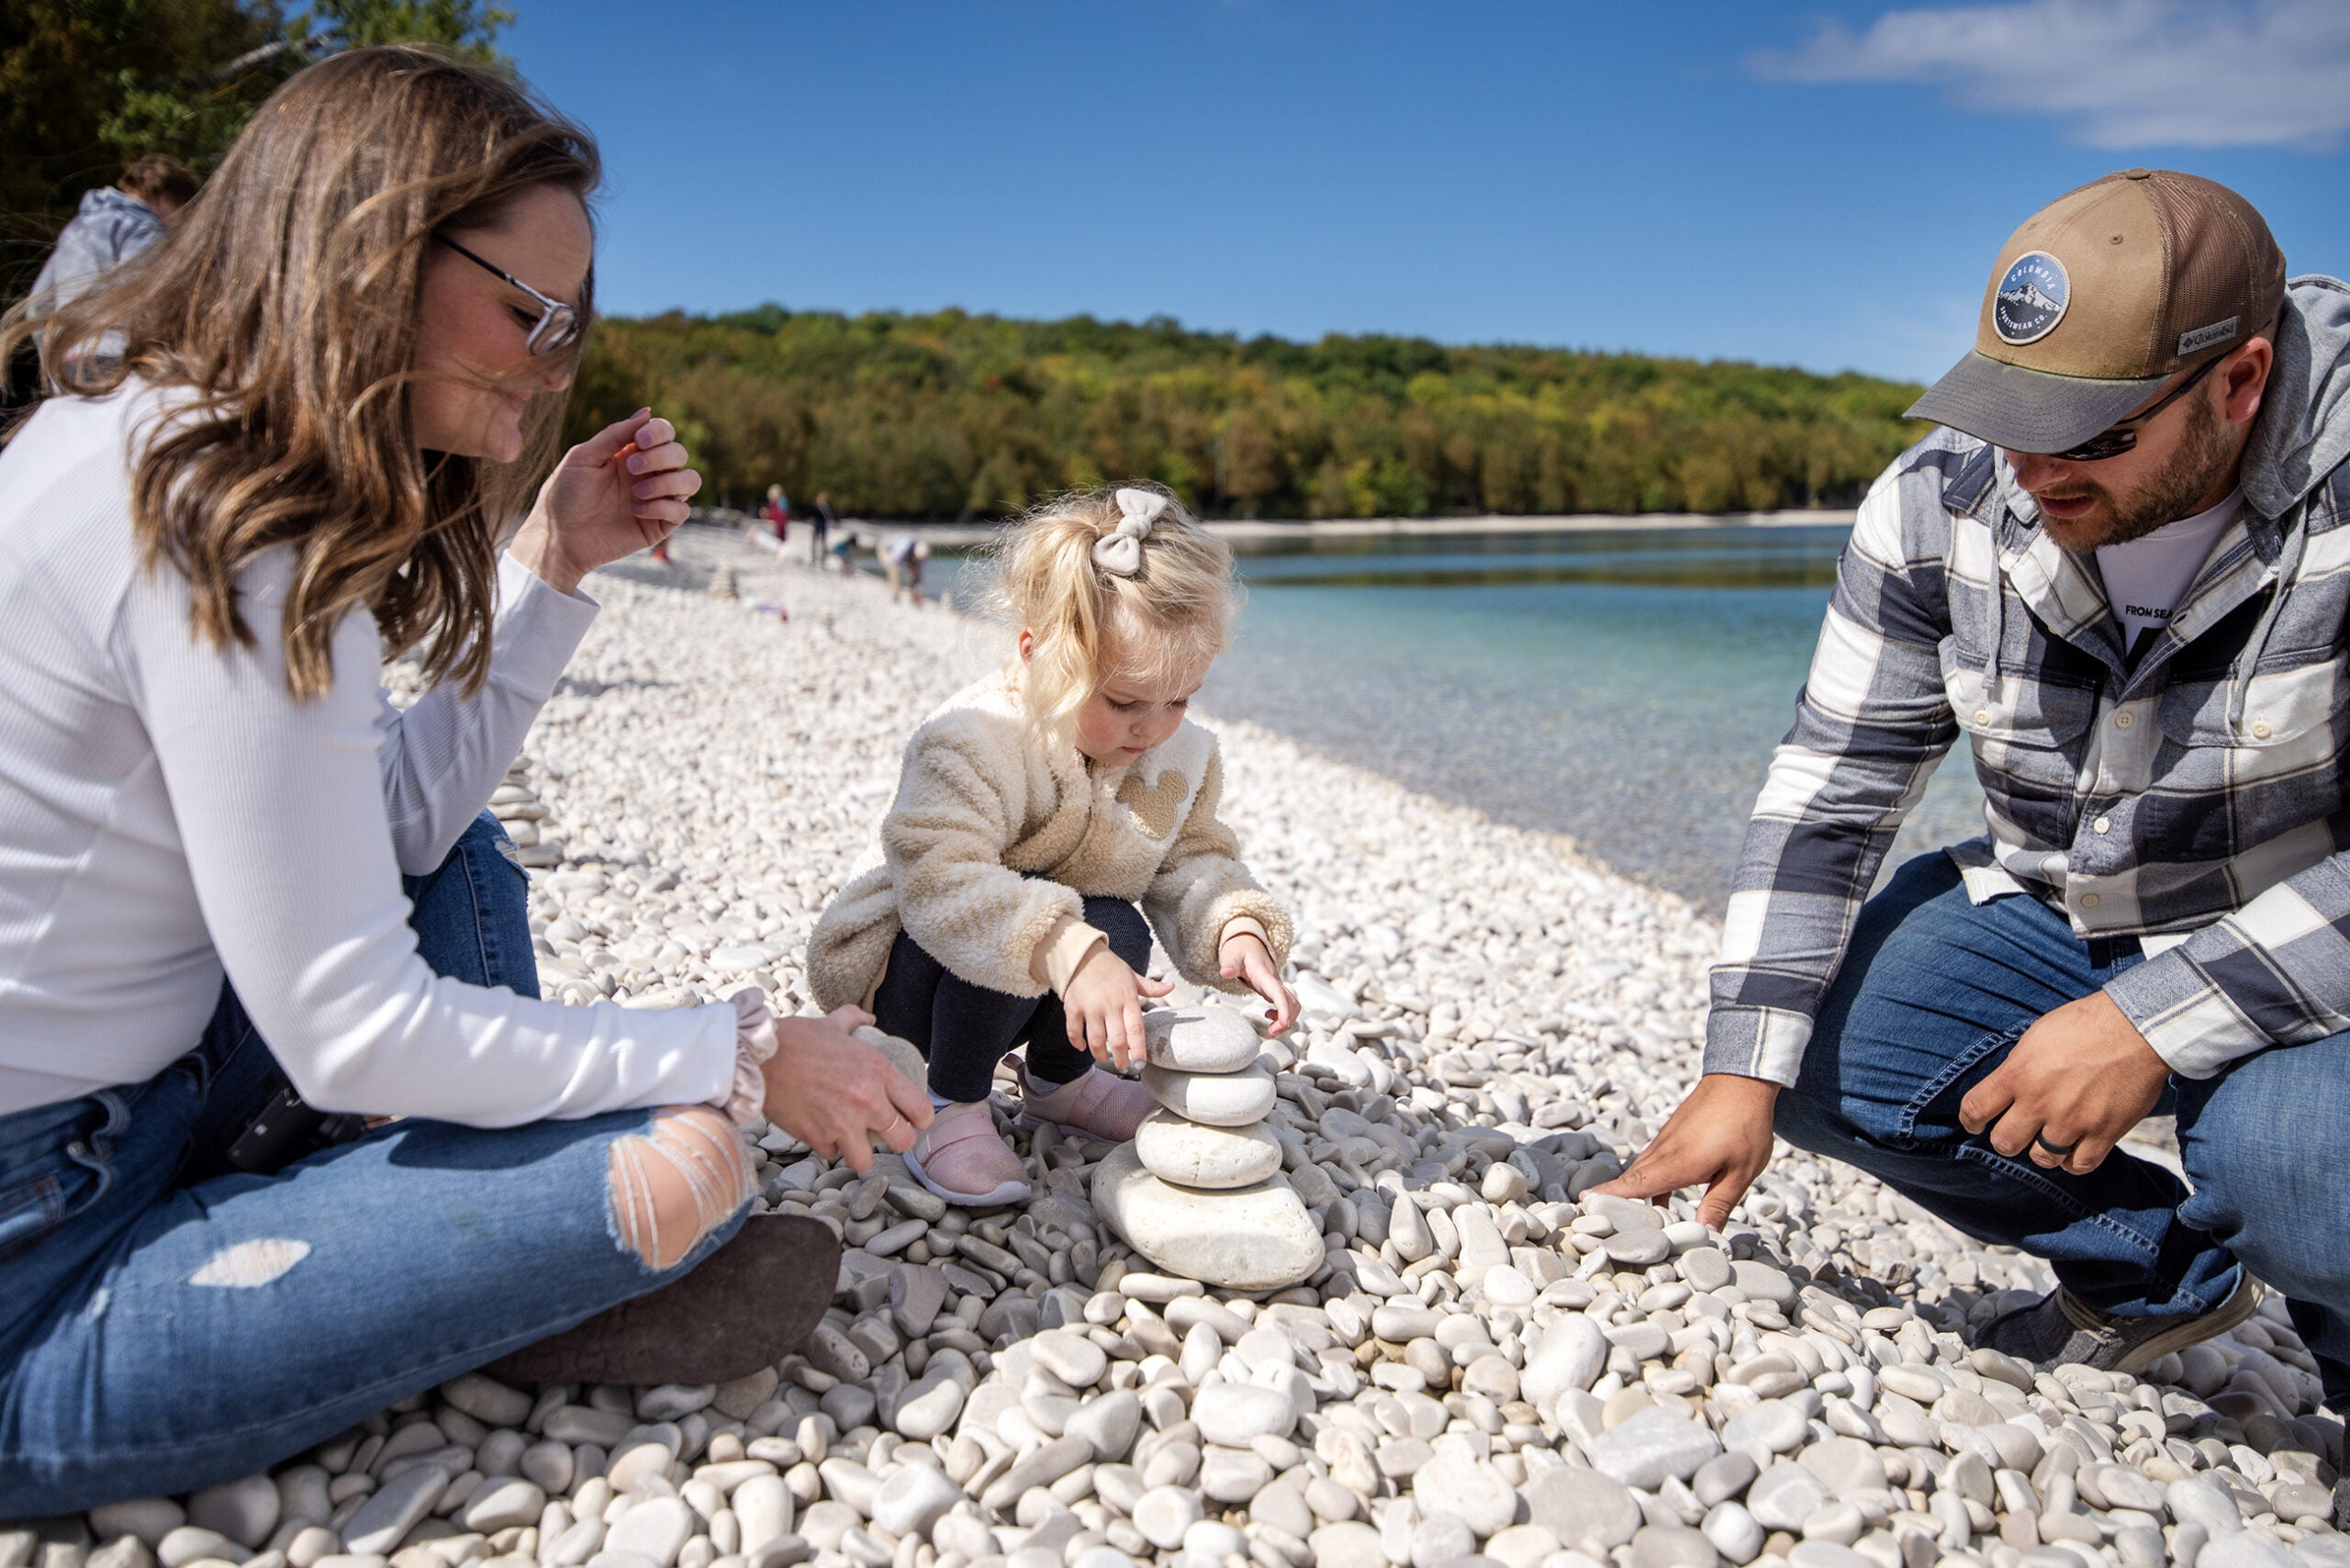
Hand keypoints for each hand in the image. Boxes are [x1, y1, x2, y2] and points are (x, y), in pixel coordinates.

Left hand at [509, 409, 702, 593]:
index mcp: (631, 453)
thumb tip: (648, 412)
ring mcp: (656, 499)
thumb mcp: (583, 457)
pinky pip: (682, 510)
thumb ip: (615, 434)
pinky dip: (662, 507)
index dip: (660, 432)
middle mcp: (648, 474)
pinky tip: (634, 511)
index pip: (664, 433)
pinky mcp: (659, 525)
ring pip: (690, 480)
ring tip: (637, 492)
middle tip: (632, 467)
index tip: (640, 441)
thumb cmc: (564, 496)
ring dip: (668, 482)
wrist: (559, 538)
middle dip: (661, 457)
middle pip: (680, 453)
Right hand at [759, 1004, 930, 1171]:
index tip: (915, 1122)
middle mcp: (867, 1101)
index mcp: (878, 1071)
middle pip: (903, 1142)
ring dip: (859, 1152)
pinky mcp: (817, 1138)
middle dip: (896, 1141)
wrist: (758, 1057)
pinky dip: (828, 1146)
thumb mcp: (833, 1023)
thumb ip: (855, 1020)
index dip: (921, 1120)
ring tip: (852, 1141)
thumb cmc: (796, 1038)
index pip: (920, 1109)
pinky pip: (832, 1154)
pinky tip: (822, 1132)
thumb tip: (870, 1019)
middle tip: (884, 1135)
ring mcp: (842, 1124)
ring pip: (866, 1160)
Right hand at [1063, 941, 1172, 1069]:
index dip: (1139, 1049)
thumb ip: (1151, 988)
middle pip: (1117, 1040)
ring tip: (1104, 1059)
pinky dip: (1078, 1043)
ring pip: (1096, 1040)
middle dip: (1121, 1059)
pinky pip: (1074, 1031)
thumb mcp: (1132, 977)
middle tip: (1124, 1066)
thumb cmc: (1111, 968)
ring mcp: (1090, 1007)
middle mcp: (1110, 1004)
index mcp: (1127, 999)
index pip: (1136, 1029)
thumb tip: (1171, 987)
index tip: (1140, 1063)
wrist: (1083, 955)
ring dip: (1100, 1055)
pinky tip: (1083, 1048)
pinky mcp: (1073, 1007)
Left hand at [1219, 932, 1298, 1034]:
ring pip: (1293, 1004)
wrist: (1247, 943)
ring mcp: (1276, 985)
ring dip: (1287, 1019)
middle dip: (1287, 1020)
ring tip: (1271, 1030)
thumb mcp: (1231, 956)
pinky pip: (1287, 1003)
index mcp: (1265, 975)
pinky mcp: (1274, 989)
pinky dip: (1283, 1014)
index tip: (1283, 1023)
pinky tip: (1269, 1016)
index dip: (1284, 1009)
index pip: (1279, 993)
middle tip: (1271, 1033)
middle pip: (1292, 1002)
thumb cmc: (1238, 950)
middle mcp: (1274, 981)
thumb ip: (1229, 965)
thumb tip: (1225, 973)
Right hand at [1592, 1073, 1779, 1228]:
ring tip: (1627, 1215)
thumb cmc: (1745, 1126)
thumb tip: (1706, 1235)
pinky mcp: (1672, 1133)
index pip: (1637, 1183)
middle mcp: (1665, 1150)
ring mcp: (1666, 1140)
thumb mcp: (1741, 1172)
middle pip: (1632, 1178)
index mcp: (1679, 1163)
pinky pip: (1652, 1159)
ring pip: (1641, 1168)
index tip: (1584, 1199)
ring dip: (1631, 1189)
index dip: (1611, 1194)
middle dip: (1612, 1197)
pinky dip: (1647, 1177)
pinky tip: (1660, 1194)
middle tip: (1596, 1217)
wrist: (1741, 1080)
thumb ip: (1719, 1204)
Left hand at [1959, 990, 2169, 1174]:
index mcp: (2018, 1074)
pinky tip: (2072, 1149)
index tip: (1976, 1123)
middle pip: (2004, 1143)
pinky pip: (2078, 1166)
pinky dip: (2072, 1162)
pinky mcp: (2104, 1134)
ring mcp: (2072, 1121)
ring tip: (2049, 1137)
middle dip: (2005, 1139)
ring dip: (2041, 1150)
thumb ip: (2017, 1068)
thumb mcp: (2035, 1037)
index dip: (1970, 1121)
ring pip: (2041, 1159)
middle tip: (2016, 1130)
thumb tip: (2003, 1091)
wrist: (2138, 1029)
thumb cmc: (2084, 1025)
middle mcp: (2040, 1102)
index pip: (1975, 1109)